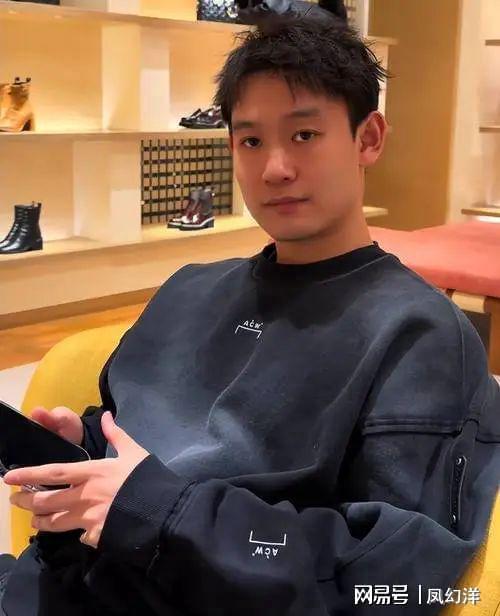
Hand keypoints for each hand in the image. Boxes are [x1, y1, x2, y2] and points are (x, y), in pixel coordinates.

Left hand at [5, 412, 148, 548]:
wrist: (164, 510)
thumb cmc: (148, 478)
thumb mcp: (134, 451)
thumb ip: (116, 434)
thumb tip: (106, 415)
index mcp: (92, 473)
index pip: (53, 473)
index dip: (29, 475)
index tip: (9, 477)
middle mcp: (84, 496)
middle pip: (46, 501)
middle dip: (26, 501)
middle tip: (16, 500)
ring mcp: (88, 519)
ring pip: (54, 523)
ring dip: (40, 521)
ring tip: (35, 519)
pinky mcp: (96, 536)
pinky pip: (80, 537)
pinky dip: (77, 533)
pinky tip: (77, 531)